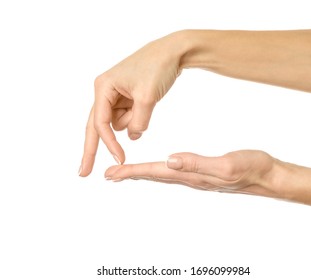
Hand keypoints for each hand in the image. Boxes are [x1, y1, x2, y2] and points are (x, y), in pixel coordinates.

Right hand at [79, 33, 182, 175]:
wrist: (173, 52)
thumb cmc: (157, 67)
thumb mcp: (147, 97)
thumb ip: (138, 122)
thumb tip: (133, 137)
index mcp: (103, 87)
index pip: (100, 123)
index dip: (109, 143)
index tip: (120, 160)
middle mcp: (106, 91)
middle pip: (97, 126)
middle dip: (94, 148)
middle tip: (83, 172)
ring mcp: (117, 95)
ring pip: (120, 123)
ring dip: (134, 121)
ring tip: (148, 100)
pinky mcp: (128, 98)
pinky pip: (130, 117)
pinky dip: (140, 118)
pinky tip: (148, 103)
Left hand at [104, 150, 282, 197]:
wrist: (269, 176)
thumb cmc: (251, 168)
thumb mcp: (226, 164)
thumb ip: (198, 163)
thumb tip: (169, 160)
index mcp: (192, 176)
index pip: (156, 173)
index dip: (132, 172)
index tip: (110, 174)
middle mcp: (191, 178)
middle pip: (155, 176)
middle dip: (131, 175)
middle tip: (110, 175)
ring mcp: (198, 177)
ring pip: (163, 175)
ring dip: (144, 173)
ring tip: (128, 172)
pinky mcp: (205, 173)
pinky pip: (176, 172)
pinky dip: (161, 170)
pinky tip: (162, 167)